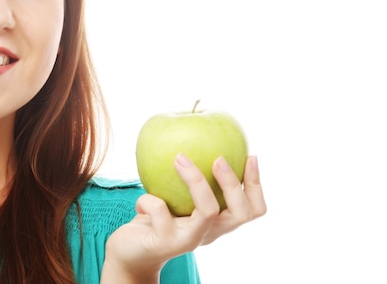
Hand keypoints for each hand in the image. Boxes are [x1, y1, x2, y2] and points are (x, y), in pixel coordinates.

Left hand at [100, 154, 265, 283]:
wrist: (130, 253)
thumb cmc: (154, 218)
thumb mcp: (175, 196)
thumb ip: (188, 177)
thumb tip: (194, 134)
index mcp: (217, 222)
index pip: (252, 209)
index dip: (256, 184)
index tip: (250, 155)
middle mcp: (208, 233)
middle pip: (240, 213)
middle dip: (233, 182)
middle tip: (218, 157)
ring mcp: (188, 241)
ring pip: (208, 212)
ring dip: (196, 181)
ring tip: (179, 158)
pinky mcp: (164, 243)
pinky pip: (160, 211)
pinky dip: (149, 198)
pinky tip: (142, 198)